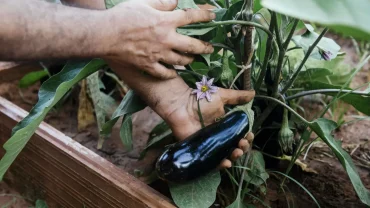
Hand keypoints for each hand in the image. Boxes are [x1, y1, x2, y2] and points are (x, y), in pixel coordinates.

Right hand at [104, 0, 214, 78]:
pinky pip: (165, 73)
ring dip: (189, 60)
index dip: (205, 15)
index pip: (191, 17)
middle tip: (211, 49)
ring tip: (193, 59)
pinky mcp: (148, 66)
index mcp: (166, 21)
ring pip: (181, 61)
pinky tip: (174, 72)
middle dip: (205, 47)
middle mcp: (166, 40)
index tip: (213, 15)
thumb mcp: (143, 2)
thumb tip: (175, 2)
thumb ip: (162, 2)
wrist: (105, 35)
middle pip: (192, 45)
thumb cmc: (122, 16)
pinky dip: (171, 73)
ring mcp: (158, 55)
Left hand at [109, 62, 254, 167]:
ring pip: (225, 155)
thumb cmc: (201, 99)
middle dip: (242, 147)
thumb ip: (237, 96)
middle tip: (242, 143)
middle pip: (235, 146)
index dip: (246, 136)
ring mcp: (210, 144)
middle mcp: (219, 136)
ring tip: (237, 151)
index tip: (249, 134)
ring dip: (234, 156)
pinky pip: (211, 161)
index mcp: (225, 125)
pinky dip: (219, 164)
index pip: (240, 134)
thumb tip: (254, 93)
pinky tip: (226, 163)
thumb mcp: (222, 96)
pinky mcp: (200, 150)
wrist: (181, 104)